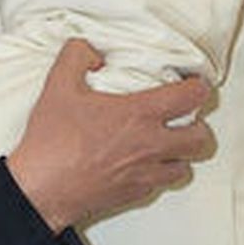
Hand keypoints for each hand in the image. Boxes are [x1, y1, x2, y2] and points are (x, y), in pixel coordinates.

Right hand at [8, 39, 214, 231]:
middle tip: (183, 118)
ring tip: (167, 145)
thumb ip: (76, 56)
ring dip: (181, 154)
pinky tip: (143, 165)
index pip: (191, 97)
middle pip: (201, 138)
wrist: (42, 189)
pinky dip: (159, 173)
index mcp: (139, 114)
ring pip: (187, 165)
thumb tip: (92, 51)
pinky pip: (162, 184)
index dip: (198, 87)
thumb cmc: (52, 142)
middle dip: (198, 125)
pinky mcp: (136, 193)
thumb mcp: (57, 86)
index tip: (191, 84)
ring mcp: (146, 173)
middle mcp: (150, 144)